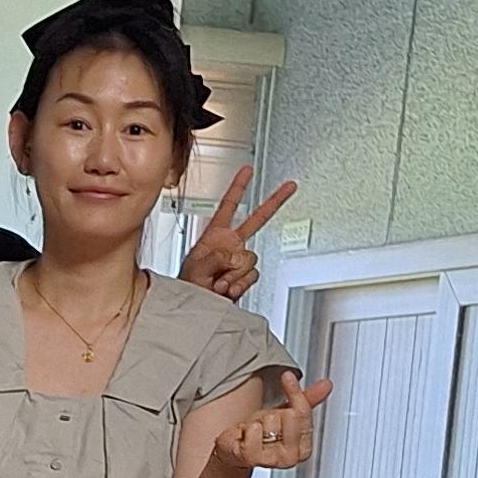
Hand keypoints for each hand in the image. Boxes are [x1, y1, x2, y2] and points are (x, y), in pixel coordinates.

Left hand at [181, 170, 292, 299]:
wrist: (196, 307)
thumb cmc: (188, 286)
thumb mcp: (196, 265)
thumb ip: (216, 256)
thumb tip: (235, 256)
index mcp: (215, 235)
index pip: (228, 205)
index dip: (238, 187)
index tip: (247, 169)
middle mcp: (230, 245)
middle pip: (257, 220)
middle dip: (274, 202)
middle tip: (289, 186)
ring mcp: (238, 261)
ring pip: (251, 259)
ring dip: (233, 274)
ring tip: (217, 282)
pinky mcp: (244, 277)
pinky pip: (252, 276)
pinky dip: (239, 284)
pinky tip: (227, 289)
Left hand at [216, 373, 330, 469]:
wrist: (234, 451)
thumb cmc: (261, 434)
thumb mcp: (285, 414)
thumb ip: (307, 400)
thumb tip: (326, 384)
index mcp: (303, 448)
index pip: (304, 412)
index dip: (295, 392)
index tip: (287, 376)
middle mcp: (291, 457)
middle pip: (288, 415)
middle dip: (272, 413)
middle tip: (264, 423)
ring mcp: (272, 460)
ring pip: (270, 421)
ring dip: (257, 421)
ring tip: (253, 431)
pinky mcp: (251, 458)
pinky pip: (253, 430)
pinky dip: (245, 428)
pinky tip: (243, 436)